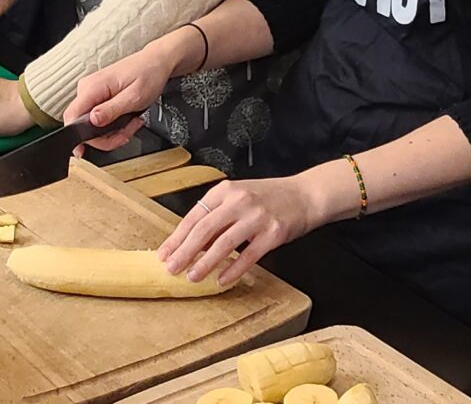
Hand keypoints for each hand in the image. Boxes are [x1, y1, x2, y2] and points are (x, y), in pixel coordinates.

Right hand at [66, 38, 183, 150]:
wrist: (156, 62)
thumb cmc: (148, 74)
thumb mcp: (134, 96)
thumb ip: (112, 110)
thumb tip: (92, 121)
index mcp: (92, 87)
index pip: (71, 116)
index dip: (77, 137)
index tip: (85, 151)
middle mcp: (87, 89)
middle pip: (82, 125)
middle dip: (106, 137)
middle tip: (126, 133)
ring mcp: (92, 93)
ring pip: (91, 125)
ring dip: (112, 132)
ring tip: (131, 123)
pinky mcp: (98, 97)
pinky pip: (98, 119)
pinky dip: (113, 125)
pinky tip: (127, 120)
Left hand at [158, 177, 331, 285]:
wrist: (306, 195)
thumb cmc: (269, 198)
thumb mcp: (239, 198)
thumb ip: (217, 216)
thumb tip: (190, 244)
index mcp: (226, 190)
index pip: (194, 216)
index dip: (177, 237)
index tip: (164, 254)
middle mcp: (240, 201)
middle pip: (204, 230)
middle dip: (185, 252)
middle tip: (172, 269)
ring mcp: (257, 217)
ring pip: (224, 243)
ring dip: (205, 263)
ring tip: (192, 277)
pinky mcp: (273, 233)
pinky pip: (249, 255)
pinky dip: (233, 269)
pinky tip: (222, 280)